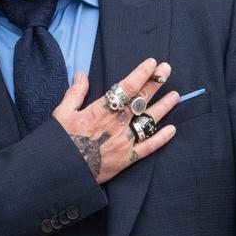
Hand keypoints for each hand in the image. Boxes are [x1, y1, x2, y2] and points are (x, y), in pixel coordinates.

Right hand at [52, 57, 178, 184]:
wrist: (61, 172)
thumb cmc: (60, 142)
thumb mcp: (62, 113)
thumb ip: (75, 93)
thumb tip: (82, 74)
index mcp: (102, 110)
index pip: (127, 87)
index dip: (141, 74)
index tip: (152, 63)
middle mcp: (117, 124)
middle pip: (141, 100)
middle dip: (155, 83)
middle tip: (167, 70)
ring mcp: (124, 141)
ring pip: (149, 121)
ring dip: (163, 107)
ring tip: (175, 95)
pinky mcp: (127, 159)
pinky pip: (148, 148)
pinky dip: (161, 139)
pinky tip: (172, 130)